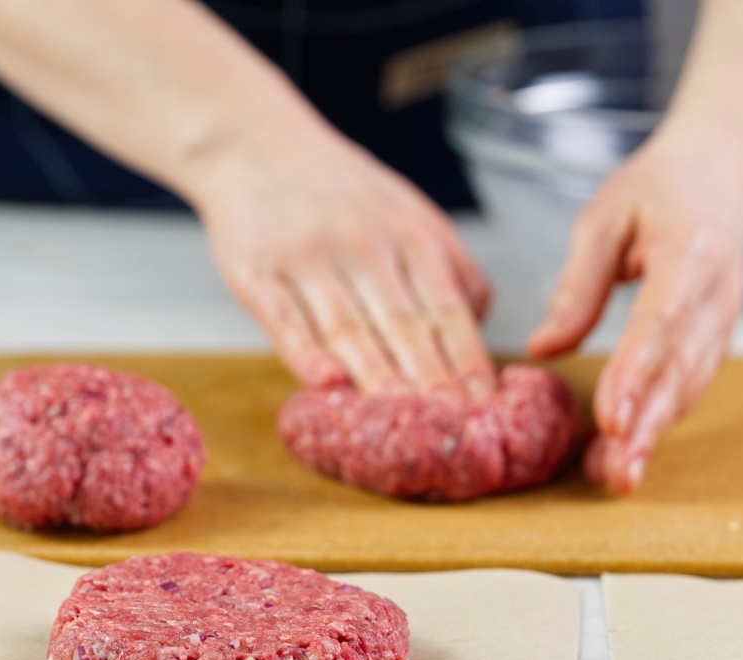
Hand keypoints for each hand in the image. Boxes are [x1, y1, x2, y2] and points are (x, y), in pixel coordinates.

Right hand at [188, 126, 494, 396]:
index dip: (467, 362)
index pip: (448, 310)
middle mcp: (365, 245)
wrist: (257, 147)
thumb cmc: (346, 196)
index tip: (485, 409)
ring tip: (398, 421)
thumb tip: (478, 338)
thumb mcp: (411, 215)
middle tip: (452, 430)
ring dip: (376, 377)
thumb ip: (450, 271)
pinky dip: (304, 352)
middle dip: (431, 382)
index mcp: (413, 235)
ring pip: (348, 327)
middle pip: (403, 326)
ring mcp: (309, 257)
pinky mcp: (257, 271)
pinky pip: (285, 318)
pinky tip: (324, 383)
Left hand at [528, 128, 742, 492]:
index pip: (660, 324)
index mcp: (690, 255)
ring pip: (686, 387)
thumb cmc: (657, 189)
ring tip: (615, 478)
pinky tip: (628, 452)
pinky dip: (659, 420)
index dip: (636, 375)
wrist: (721, 172)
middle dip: (646, 427)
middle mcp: (715, 296)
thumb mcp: (605, 217)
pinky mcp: (712, 338)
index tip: (610, 419)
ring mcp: (720, 321)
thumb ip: (577, 285)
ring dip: (653, 435)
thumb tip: (543, 349)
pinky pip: (687, 384)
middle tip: (615, 475)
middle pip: (679, 370)